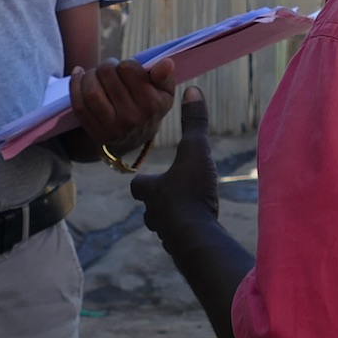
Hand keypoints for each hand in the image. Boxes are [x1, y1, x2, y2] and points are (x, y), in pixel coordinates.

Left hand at [69, 56, 176, 147]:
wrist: (135, 138)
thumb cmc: (150, 107)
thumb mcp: (164, 93)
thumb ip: (165, 76)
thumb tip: (166, 62)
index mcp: (151, 104)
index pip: (128, 69)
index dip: (125, 63)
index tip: (126, 69)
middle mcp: (132, 117)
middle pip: (107, 75)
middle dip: (105, 66)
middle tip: (108, 69)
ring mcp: (112, 126)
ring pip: (91, 91)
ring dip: (89, 75)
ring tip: (94, 73)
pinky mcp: (96, 132)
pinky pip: (79, 105)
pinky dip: (75, 85)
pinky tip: (79, 75)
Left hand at [130, 87, 218, 239]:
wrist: (196, 236)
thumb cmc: (190, 192)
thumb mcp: (195, 151)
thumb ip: (194, 122)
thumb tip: (193, 89)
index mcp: (151, 190)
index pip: (137, 185)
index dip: (142, 181)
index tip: (147, 176)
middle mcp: (154, 213)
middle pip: (149, 207)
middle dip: (158, 201)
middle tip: (171, 194)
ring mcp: (166, 233)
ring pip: (163, 224)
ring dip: (172, 218)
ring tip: (187, 212)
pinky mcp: (182, 247)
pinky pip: (180, 238)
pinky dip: (186, 232)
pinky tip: (199, 228)